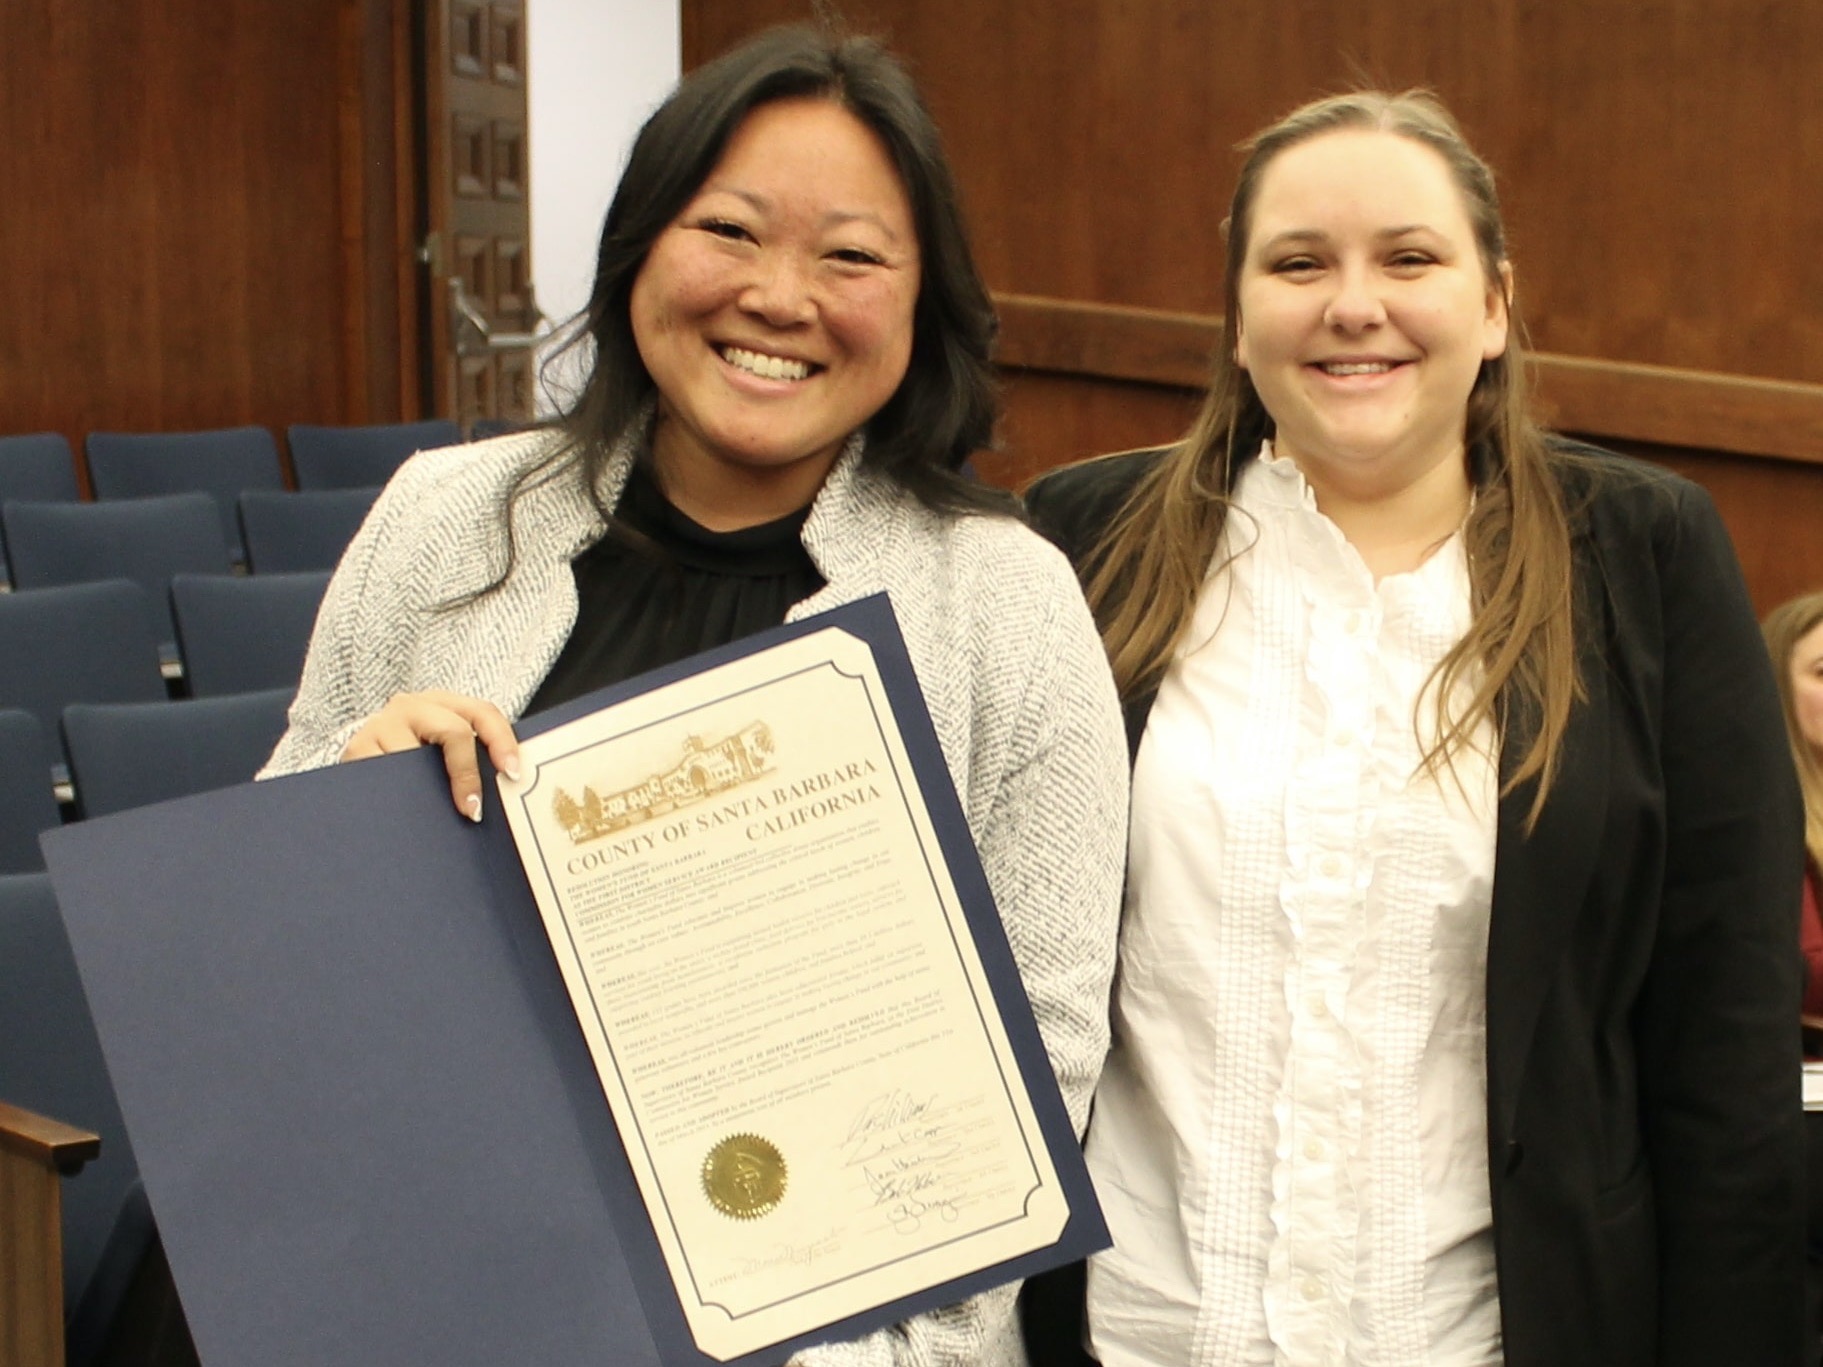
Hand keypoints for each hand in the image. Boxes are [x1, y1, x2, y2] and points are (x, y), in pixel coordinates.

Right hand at [341, 690, 522, 820]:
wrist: (361, 755)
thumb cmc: (414, 756)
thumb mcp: (442, 747)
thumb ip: (471, 756)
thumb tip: (509, 784)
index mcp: (441, 702)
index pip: (482, 712)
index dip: (501, 741)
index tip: (512, 773)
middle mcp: (410, 706)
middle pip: (454, 732)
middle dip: (468, 773)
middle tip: (474, 810)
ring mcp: (382, 725)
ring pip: (419, 758)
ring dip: (432, 790)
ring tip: (439, 816)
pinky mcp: (357, 749)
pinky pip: (386, 776)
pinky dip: (400, 797)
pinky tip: (406, 813)